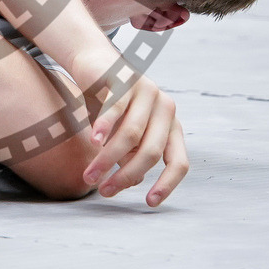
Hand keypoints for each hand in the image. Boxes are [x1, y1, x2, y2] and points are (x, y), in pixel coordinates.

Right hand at [70, 52, 188, 206]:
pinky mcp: (126, 80)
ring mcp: (147, 91)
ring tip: (89, 175)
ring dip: (107, 158)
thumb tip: (135, 181)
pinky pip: (115, 109)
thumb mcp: (126, 134)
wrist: (96, 65)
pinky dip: (104, 127)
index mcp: (172, 126)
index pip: (179, 162)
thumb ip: (133, 155)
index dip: (167, 184)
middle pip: (150, 152)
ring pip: (130, 134)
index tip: (149, 203)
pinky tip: (93, 141)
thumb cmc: (112, 105)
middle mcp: (165, 108)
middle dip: (125, 175)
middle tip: (104, 191)